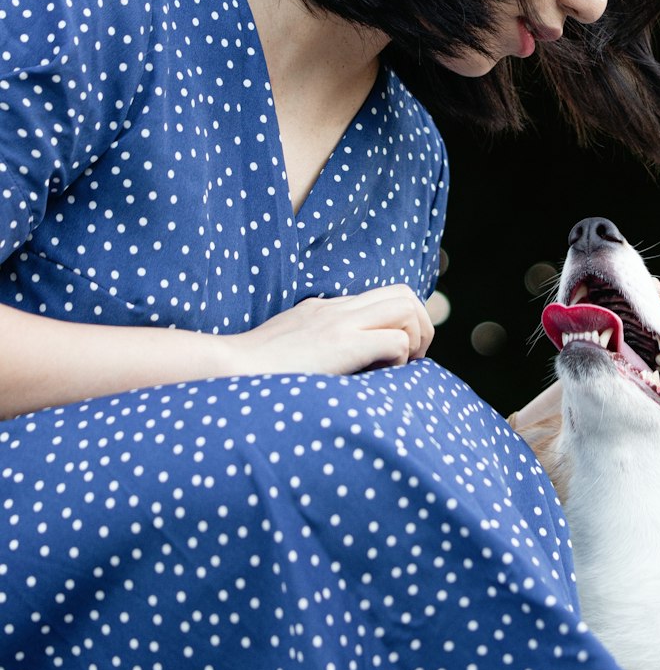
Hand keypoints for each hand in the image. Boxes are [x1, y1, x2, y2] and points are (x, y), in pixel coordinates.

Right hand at [227, 285, 434, 377]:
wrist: (228, 369)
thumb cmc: (253, 370)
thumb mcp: (286, 344)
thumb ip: (311, 340)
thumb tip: (329, 353)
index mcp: (326, 308)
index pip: (384, 295)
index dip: (403, 320)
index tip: (399, 351)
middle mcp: (338, 309)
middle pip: (404, 293)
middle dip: (420, 325)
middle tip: (413, 357)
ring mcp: (340, 323)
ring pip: (406, 309)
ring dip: (415, 339)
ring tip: (401, 366)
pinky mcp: (343, 344)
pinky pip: (395, 341)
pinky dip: (399, 359)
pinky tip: (380, 376)